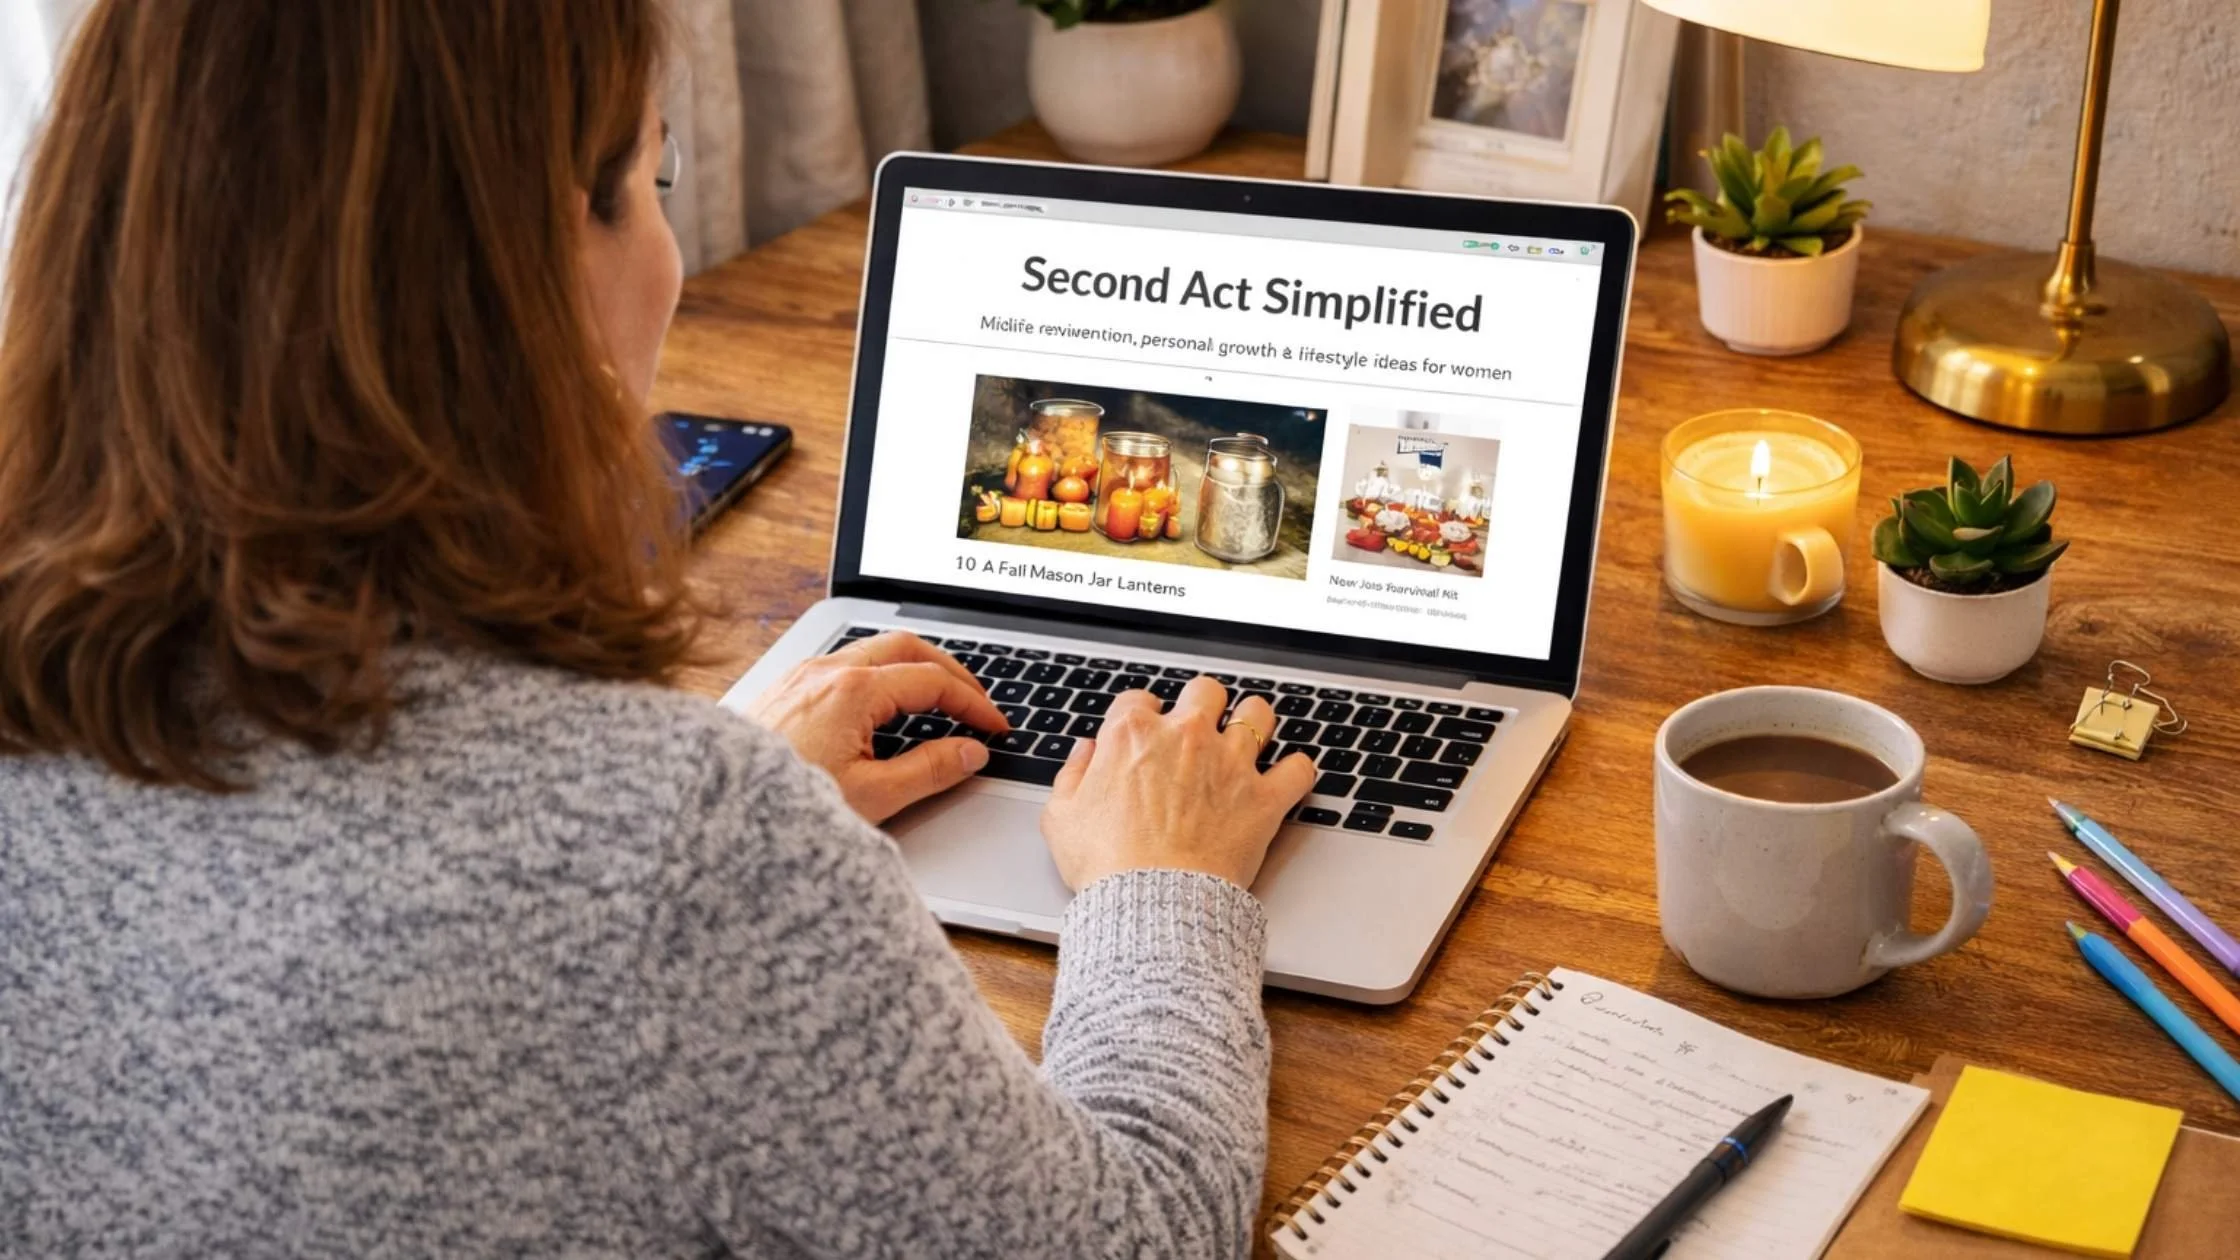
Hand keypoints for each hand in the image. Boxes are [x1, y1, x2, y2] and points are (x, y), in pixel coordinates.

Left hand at [747, 631, 1007, 823]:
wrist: (712, 814)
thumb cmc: (779, 807)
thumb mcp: (872, 796)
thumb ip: (930, 770)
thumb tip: (969, 752)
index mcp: (853, 691)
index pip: (932, 681)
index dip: (972, 702)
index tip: (993, 727)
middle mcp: (825, 672)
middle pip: (906, 647)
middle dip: (949, 671)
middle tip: (975, 701)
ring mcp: (801, 676)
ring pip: (872, 651)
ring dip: (912, 669)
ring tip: (937, 701)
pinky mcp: (784, 690)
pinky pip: (843, 665)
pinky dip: (879, 676)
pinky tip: (883, 707)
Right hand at [1041, 677, 1315, 890]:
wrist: (1151, 903)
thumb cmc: (1106, 865)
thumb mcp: (1061, 818)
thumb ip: (1072, 775)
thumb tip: (1085, 753)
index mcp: (1132, 734)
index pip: (1138, 699)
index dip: (1141, 715)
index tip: (1144, 733)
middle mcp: (1185, 736)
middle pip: (1204, 691)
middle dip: (1202, 705)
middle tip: (1199, 729)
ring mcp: (1229, 764)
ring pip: (1257, 714)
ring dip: (1254, 722)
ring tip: (1249, 738)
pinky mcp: (1263, 798)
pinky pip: (1298, 769)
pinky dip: (1296, 772)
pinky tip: (1287, 778)